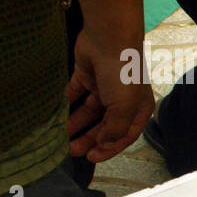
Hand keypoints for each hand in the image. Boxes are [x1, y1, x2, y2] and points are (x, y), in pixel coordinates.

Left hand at [65, 30, 154, 162]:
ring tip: (62, 137)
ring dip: (77, 125)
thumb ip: (115, 129)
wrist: (109, 39)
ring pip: (88, 112)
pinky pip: (75, 95)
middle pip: (104, 126)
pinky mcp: (87, 76)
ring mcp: (104, 89)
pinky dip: (67, 105)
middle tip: (72, 151)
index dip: (108, 148)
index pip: (124, 135)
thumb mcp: (125, 108)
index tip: (91, 157)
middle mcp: (122, 101)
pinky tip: (58, 116)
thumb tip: (104, 142)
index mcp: (138, 109)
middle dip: (89, 139)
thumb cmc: (124, 74)